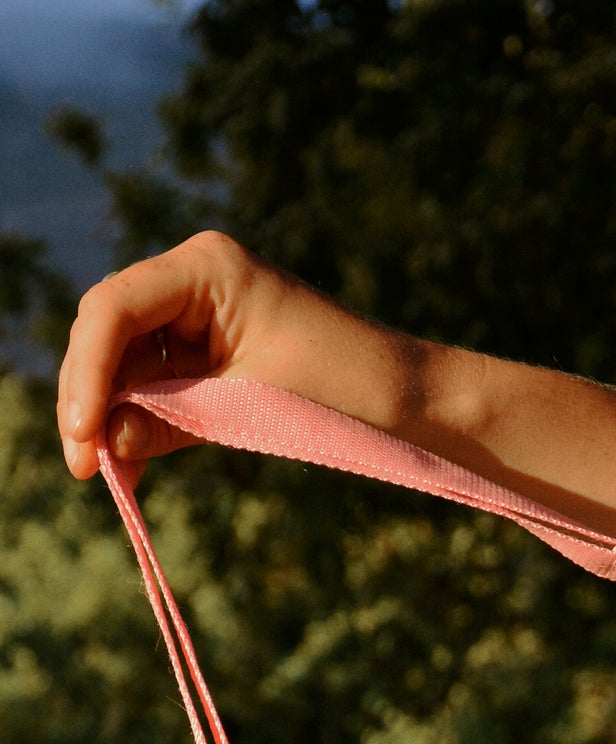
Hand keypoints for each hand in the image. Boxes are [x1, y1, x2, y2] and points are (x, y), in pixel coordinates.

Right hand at [57, 230, 410, 480]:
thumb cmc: (342, 388)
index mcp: (206, 267)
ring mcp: (196, 312)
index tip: (83, 436)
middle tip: (82, 467)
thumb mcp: (250, 407)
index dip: (88, 372)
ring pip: (123, 360)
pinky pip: (154, 381)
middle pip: (107, 331)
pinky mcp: (206, 351)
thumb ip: (171, 420)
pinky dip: (139, 420)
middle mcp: (192, 277)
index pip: (115, 308)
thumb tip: (106, 444)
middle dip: (89, 398)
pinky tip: (128, 465)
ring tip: (104, 476)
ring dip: (109, 415)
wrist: (405, 400)